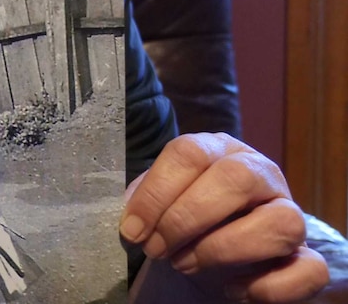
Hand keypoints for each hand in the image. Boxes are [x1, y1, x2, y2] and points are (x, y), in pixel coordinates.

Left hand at [122, 133, 328, 302]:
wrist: (220, 248)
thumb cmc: (185, 215)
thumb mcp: (162, 198)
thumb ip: (146, 198)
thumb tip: (131, 216)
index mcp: (219, 150)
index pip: (190, 152)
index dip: (156, 192)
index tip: (132, 230)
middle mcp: (260, 172)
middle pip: (235, 178)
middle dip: (185, 218)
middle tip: (156, 248)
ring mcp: (289, 211)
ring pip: (280, 222)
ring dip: (222, 249)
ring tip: (184, 264)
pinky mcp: (306, 255)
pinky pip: (308, 269)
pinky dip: (267, 286)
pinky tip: (232, 289)